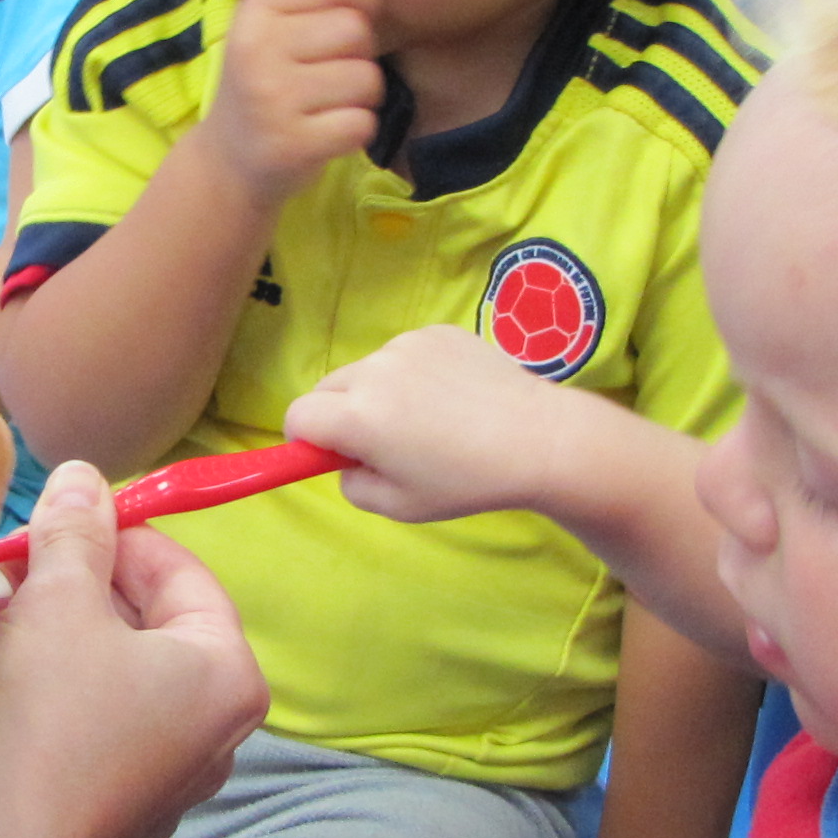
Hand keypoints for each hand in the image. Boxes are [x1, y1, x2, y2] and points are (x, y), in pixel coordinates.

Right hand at [0, 462, 263, 837]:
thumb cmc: (51, 716)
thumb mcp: (59, 601)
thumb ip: (75, 533)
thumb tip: (84, 476)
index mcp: (225, 675)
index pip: (184, 575)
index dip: (118, 533)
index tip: (62, 512)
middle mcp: (202, 728)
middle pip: (134, 624)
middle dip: (61, 581)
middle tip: (7, 550)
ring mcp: (147, 770)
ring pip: (87, 671)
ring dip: (23, 623)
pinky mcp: (90, 798)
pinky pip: (59, 717)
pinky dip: (10, 677)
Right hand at [202, 0, 384, 205]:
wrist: (225, 162)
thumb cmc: (265, 86)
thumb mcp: (269, 30)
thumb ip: (313, 0)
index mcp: (255, 10)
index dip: (361, 0)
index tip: (348, 28)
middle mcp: (257, 48)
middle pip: (356, 29)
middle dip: (361, 55)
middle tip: (335, 76)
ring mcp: (272, 98)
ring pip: (366, 78)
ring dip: (363, 97)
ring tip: (331, 106)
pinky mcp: (292, 144)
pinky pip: (362, 124)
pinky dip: (357, 131)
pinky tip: (329, 133)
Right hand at [288, 323, 589, 523]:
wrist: (538, 439)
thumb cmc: (466, 482)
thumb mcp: (399, 507)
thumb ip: (352, 484)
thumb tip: (343, 460)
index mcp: (358, 416)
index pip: (298, 416)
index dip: (306, 439)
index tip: (331, 455)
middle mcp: (374, 370)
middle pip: (326, 388)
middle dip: (338, 414)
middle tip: (383, 443)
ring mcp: (406, 344)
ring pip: (367, 370)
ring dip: (378, 393)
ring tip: (429, 420)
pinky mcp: (436, 331)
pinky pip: (403, 354)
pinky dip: (413, 374)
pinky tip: (452, 397)